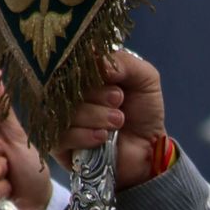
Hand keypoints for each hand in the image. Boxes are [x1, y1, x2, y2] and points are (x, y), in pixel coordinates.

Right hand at [54, 50, 166, 190]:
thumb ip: (124, 62)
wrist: (150, 148)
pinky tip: (103, 136)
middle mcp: (69, 95)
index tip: (112, 77)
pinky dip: (84, 136)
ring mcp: (62, 119)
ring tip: (118, 121)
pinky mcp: (59, 146)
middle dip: (96, 93)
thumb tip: (98, 62)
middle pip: (65, 87)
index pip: (71, 63)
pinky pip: (60, 137)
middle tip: (119, 99)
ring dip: (96, 116)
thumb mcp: (144, 78)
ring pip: (65, 112)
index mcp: (84, 75)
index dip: (90, 69)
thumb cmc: (144, 111)